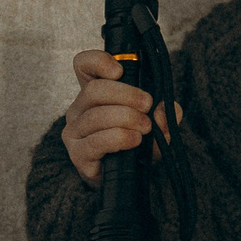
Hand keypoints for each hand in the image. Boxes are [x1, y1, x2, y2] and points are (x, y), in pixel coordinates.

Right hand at [60, 49, 175, 184]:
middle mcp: (79, 109)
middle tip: (147, 105)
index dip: (98, 61)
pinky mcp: (78, 154)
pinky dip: (119, 138)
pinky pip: (96, 141)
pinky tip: (134, 140)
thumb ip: (165, 114)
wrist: (127, 179)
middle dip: (126, 94)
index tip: (120, 71)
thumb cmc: (137, 144)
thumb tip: (161, 111)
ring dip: (126, 118)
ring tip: (145, 127)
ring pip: (96, 116)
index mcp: (95, 93)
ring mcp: (75, 132)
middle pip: (94, 90)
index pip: (84, 65)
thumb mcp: (157, 124)